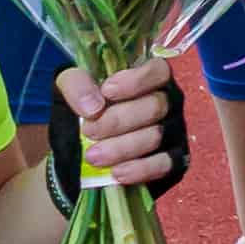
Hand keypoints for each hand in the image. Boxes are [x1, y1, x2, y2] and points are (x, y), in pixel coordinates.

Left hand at [55, 58, 188, 190]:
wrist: (80, 151)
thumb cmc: (83, 110)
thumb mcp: (69, 88)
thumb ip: (76, 85)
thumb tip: (93, 106)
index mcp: (149, 77)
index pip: (158, 70)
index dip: (136, 81)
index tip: (107, 91)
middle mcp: (169, 101)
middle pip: (155, 106)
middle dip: (118, 120)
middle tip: (89, 131)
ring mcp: (175, 131)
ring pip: (156, 136)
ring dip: (122, 147)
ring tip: (93, 156)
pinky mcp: (175, 161)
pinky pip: (165, 164)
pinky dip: (140, 169)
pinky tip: (117, 172)